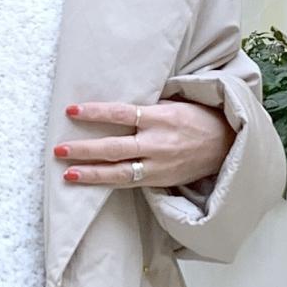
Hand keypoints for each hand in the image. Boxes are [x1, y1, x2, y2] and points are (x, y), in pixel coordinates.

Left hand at [54, 97, 236, 187]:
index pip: (120, 113)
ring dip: (90, 173)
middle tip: (59, 148)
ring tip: (67, 172)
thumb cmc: (198, 119)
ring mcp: (158, 165)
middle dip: (84, 149)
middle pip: (114, 147)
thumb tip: (118, 105)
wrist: (227, 146)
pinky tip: (88, 180)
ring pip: (118, 172)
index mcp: (160, 117)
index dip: (95, 112)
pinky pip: (128, 182)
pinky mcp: (159, 180)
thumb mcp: (176, 104)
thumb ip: (148, 106)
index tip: (72, 110)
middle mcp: (157, 143)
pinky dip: (107, 182)